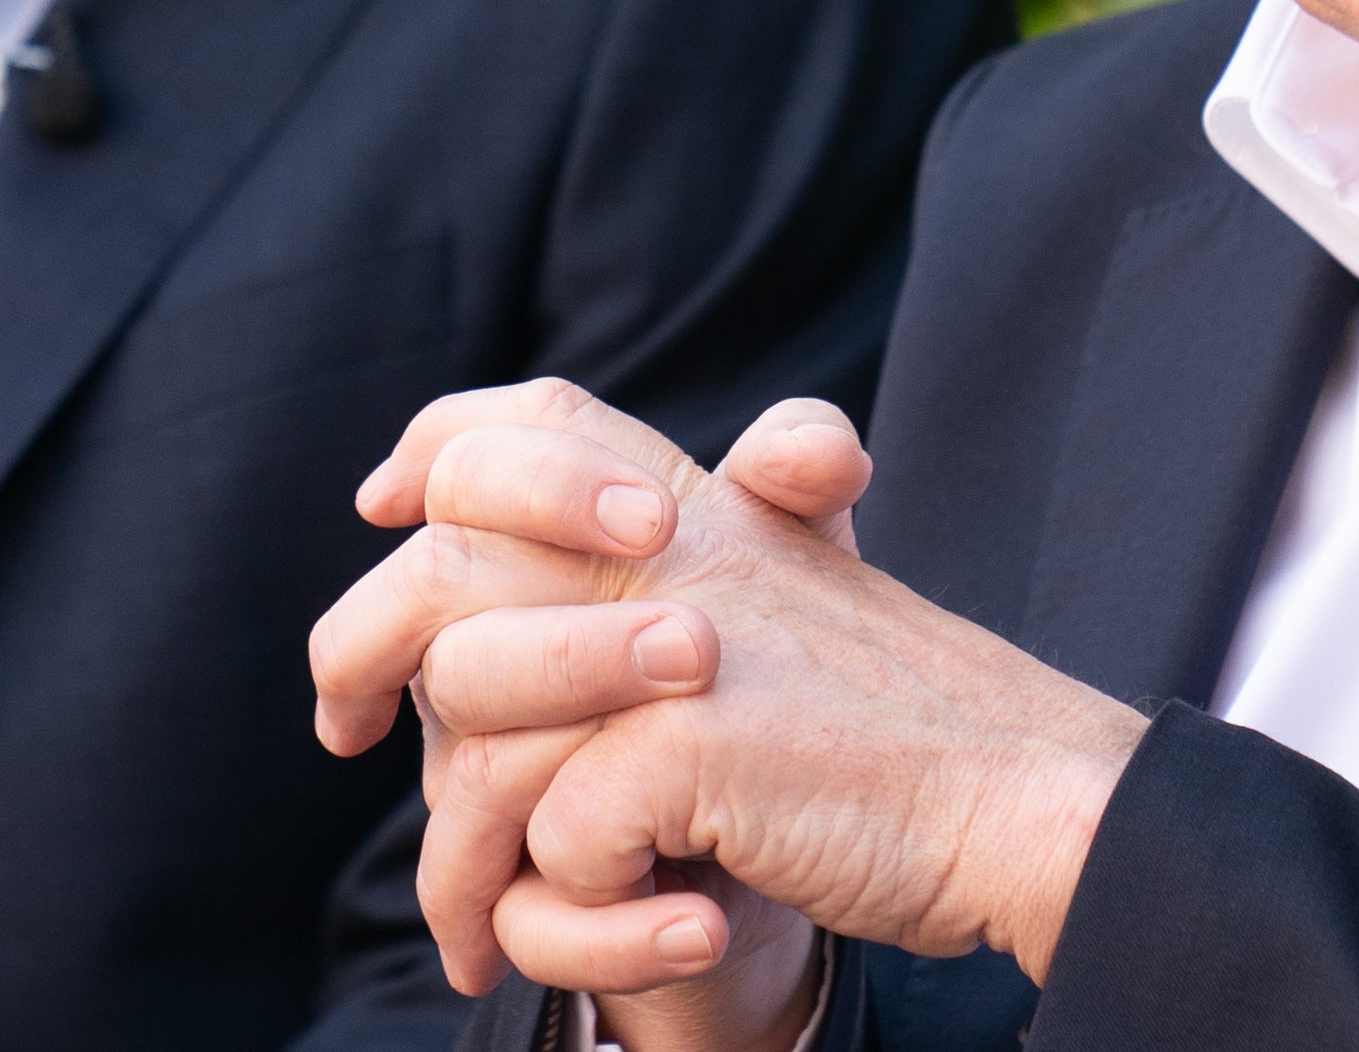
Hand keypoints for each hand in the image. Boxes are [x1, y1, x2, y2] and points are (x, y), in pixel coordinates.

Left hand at [310, 380, 1146, 1004]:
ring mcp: (673, 642)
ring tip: (475, 931)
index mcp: (700, 503)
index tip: (380, 510)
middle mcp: (676, 550)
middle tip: (337, 729)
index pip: (525, 418)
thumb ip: (678, 573)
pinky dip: (574, 915)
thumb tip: (535, 552)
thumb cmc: (902, 734)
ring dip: (461, 855)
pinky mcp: (684, 741)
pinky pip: (554, 839)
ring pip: (474, 736)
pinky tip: (640, 940)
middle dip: (362, 653)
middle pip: (443, 573)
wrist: (1020, 801)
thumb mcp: (790, 601)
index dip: (437, 452)